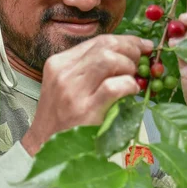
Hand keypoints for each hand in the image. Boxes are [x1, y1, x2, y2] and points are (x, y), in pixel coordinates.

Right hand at [21, 35, 153, 156]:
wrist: (44, 147)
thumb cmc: (61, 118)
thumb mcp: (66, 85)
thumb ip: (89, 69)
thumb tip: (127, 56)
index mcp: (59, 63)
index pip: (98, 41)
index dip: (126, 41)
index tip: (142, 46)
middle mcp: (63, 73)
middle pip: (106, 46)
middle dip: (131, 51)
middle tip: (141, 64)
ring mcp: (73, 91)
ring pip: (109, 60)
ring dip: (129, 67)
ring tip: (132, 80)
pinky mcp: (85, 111)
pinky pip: (113, 87)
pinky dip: (129, 86)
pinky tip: (131, 92)